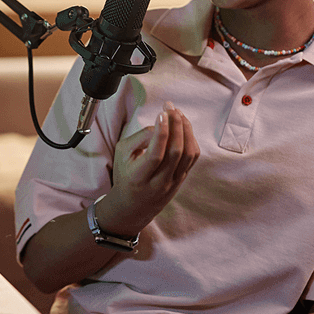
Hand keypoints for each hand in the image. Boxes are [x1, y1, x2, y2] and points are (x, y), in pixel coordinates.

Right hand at [98, 102, 199, 235]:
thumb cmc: (125, 176)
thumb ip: (138, 139)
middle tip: (171, 108)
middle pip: (176, 152)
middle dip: (175, 125)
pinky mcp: (183, 179)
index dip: (161, 133)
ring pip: (188, 153)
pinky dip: (191, 138)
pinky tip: (184, 126)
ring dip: (185, 130)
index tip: (161, 114)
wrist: (133, 205)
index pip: (156, 154)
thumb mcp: (121, 156)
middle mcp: (159, 182)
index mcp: (139, 177)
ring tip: (178, 114)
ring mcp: (173, 182)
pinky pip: (192, 157)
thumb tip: (158, 126)